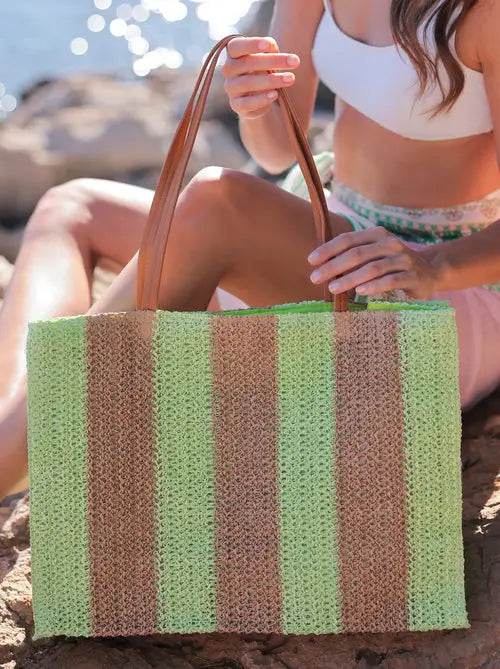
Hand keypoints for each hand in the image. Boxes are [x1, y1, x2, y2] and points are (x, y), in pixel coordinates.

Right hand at [222, 36, 299, 119]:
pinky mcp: (236, 105)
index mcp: (233, 54)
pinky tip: (275, 95)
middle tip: (295, 61)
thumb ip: (268, 49)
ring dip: (271, 80)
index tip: (269, 46)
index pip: (235, 46)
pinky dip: (261, 99)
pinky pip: (247, 103)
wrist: (257, 98)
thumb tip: (272, 47)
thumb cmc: (262, 70)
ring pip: (248, 83)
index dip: (251, 44)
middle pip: (247, 63)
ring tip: (291, 78)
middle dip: (272, 61)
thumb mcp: (266, 57)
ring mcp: (231, 88)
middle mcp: (228, 70)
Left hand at [308, 227, 439, 298]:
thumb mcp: (374, 255)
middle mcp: (390, 243)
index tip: (311, 261)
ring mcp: (404, 259)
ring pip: (373, 268)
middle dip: (334, 266)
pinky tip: (359, 292)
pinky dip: (374, 286)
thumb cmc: (393, 264)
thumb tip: (321, 266)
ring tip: (333, 288)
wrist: (430, 271)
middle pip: (357, 253)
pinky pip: (391, 280)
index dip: (328, 249)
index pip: (348, 239)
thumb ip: (352, 257)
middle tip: (316, 278)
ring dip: (350, 278)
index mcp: (377, 234)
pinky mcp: (413, 276)